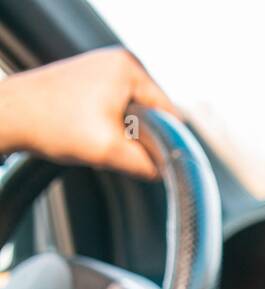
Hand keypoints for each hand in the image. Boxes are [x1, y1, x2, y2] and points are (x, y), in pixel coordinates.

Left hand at [0, 48, 176, 176]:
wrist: (12, 116)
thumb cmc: (52, 124)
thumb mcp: (108, 151)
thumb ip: (145, 164)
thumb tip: (163, 171)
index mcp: (129, 68)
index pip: (169, 113)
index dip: (166, 142)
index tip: (152, 162)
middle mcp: (119, 61)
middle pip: (152, 114)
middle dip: (140, 138)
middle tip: (115, 149)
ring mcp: (104, 68)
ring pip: (133, 115)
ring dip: (123, 135)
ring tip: (98, 139)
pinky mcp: (92, 80)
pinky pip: (116, 111)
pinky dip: (109, 128)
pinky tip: (90, 133)